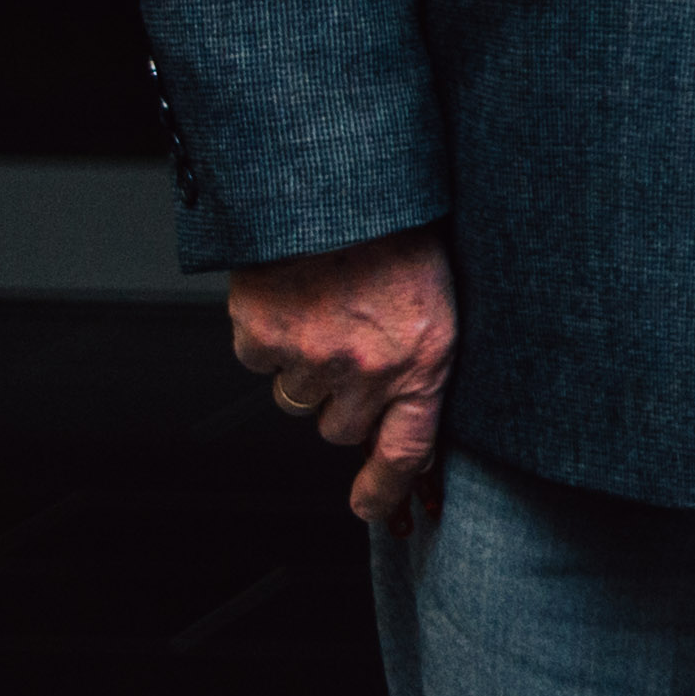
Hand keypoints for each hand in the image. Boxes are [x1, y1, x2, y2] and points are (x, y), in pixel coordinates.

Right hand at [231, 226, 457, 526]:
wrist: (341, 182)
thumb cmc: (399, 231)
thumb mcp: (435, 298)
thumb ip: (416, 359)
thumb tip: (389, 420)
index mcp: (427, 358)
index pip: (408, 451)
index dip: (386, 492)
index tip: (371, 512)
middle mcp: (371, 369)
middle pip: (340, 429)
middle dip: (341, 399)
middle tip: (349, 343)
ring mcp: (313, 358)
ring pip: (296, 399)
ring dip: (304, 366)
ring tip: (324, 307)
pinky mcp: (263, 340)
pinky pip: (259, 362)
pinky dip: (267, 336)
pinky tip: (291, 295)